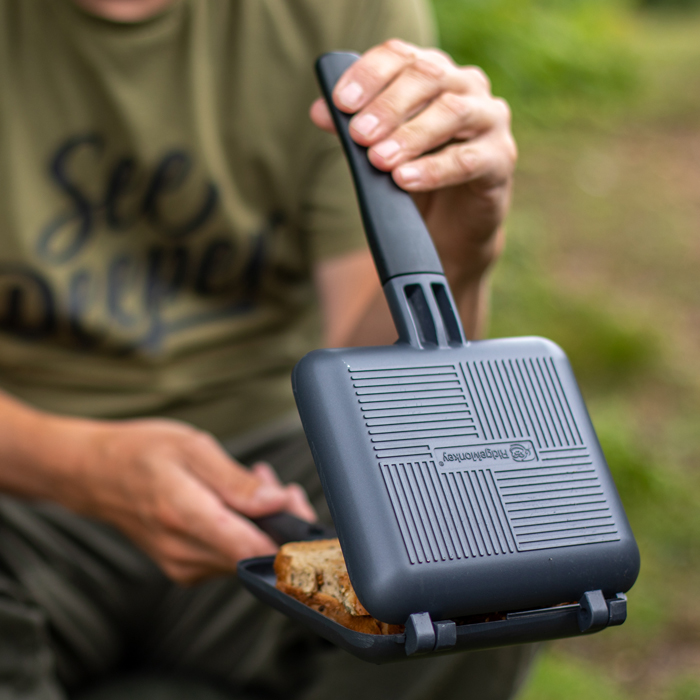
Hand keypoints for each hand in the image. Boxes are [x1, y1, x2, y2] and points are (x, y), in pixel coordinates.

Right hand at [66, 418, 314, 583]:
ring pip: (246, 555)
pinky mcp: (184, 568)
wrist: (95, 475)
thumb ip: (236, 481)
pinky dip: (242, 528)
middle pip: (256, 554)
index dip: (288, 535)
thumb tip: (276, 504)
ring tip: (252, 480)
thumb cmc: (141, 453)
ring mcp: (182, 565)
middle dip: (278, 519)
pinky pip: (229, 555)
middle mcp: (184, 552)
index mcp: (186, 517)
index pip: (254, 551)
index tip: (296, 504)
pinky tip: (236, 499)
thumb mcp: (192, 448)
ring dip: (261, 521)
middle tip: (273, 482)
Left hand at [310, 40, 515, 293]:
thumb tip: (319, 111)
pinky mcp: (501, 159)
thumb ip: (355, 128)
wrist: (451, 226)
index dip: (370, 74)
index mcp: (434, 74)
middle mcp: (466, 87)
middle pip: (428, 77)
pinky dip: (434, 169)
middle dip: (389, 107)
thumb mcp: (382, 150)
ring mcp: (490, 120)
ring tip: (379, 160)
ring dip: (411, 136)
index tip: (342, 102)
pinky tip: (406, 179)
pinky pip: (468, 159)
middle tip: (359, 135)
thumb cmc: (417, 176)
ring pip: (452, 113)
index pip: (402, 56)